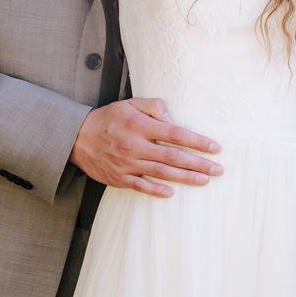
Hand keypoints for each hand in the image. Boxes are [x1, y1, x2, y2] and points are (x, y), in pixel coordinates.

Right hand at [71, 99, 222, 195]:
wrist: (76, 138)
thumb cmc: (108, 119)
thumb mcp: (129, 104)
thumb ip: (153, 107)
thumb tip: (172, 118)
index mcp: (140, 125)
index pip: (175, 133)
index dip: (197, 141)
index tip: (215, 148)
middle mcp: (135, 145)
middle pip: (173, 156)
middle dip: (198, 163)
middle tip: (218, 169)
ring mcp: (127, 163)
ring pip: (161, 172)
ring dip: (185, 177)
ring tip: (204, 180)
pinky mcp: (119, 178)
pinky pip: (140, 186)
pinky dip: (156, 190)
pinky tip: (171, 192)